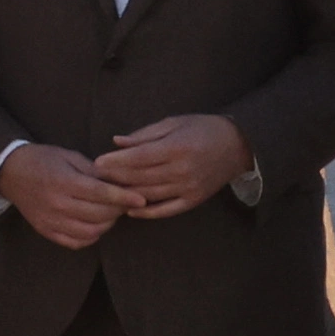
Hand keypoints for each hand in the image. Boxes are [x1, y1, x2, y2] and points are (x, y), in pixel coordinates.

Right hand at [0, 141, 134, 248]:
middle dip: (118, 209)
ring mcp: (51, 221)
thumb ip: (94, 171)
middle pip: (98, 214)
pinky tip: (95, 224)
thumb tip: (120, 181)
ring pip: (90, 232)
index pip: (100, 194)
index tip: (141, 199)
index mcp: (63, 182)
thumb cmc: (42, 159)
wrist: (9, 172)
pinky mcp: (46, 232)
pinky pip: (76, 242)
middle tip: (127, 202)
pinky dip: (91, 236)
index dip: (123, 197)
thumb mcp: (69, 156)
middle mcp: (57, 205)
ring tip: (110, 212)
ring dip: (106, 224)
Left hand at [95, 113, 251, 219]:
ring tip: (108, 192)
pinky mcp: (193, 200)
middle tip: (97, 178)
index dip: (117, 161)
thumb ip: (145, 134)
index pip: (140, 157)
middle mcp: (182, 170)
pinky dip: (147, 212)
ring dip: (127, 194)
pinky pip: (167, 210)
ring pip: (150, 195)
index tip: (97, 163)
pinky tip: (131, 210)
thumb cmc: (202, 128)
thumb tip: (117, 142)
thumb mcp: (173, 123)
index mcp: (177, 147)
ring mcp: (188, 187)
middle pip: (142, 177)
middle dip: (117, 178)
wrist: (237, 145)